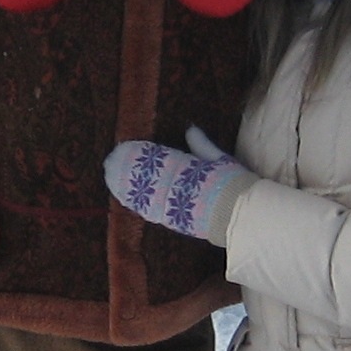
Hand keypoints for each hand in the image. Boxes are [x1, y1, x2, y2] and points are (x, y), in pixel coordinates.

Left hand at [103, 127, 255, 244]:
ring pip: (142, 192)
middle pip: (145, 175)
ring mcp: (173, 204)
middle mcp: (177, 185)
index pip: (157, 158)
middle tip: (108, 160)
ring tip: (109, 176)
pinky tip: (120, 197)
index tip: (125, 146)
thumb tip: (190, 129)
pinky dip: (133, 202)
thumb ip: (203, 146)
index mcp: (187, 168)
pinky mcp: (172, 221)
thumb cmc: (235, 186)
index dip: (139, 153)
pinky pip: (148, 210)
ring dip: (124, 184)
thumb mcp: (221, 161)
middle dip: (125, 168)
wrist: (242, 217)